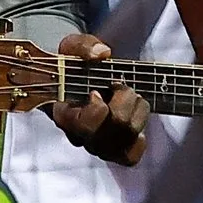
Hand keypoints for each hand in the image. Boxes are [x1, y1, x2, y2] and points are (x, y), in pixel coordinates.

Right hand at [46, 34, 149, 165]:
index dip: (98, 108)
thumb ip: (83, 47)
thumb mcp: (74, 47)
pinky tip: (133, 119)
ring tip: (130, 96)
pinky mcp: (114, 153)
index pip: (85, 124)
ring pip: (129, 136)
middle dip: (126, 99)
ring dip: (138, 110)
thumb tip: (101, 54)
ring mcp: (97, 147)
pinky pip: (132, 155)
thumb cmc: (76, 66)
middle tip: (120, 85)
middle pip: (116, 127)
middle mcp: (80, 136)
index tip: (96, 90)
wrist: (83, 82)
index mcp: (63, 114)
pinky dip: (139, 136)